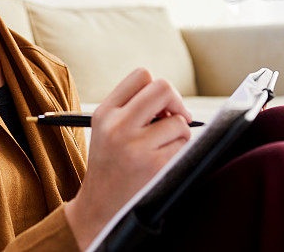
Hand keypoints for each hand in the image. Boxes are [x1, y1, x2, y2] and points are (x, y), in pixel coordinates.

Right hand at [64, 68, 191, 249]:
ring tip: (161, 150)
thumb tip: (172, 99)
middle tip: (176, 118)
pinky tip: (161, 165)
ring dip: (178, 135)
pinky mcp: (154, 166)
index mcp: (105, 112)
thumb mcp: (106, 129)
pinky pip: (183, 146)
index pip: (141, 76)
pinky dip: (179, 153)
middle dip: (177, 102)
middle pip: (163, 88)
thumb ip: (131, 107)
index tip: (160, 105)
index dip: (157, 87)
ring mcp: (136, 146)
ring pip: (179, 122)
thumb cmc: (110, 164)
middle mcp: (117, 126)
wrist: (100, 208)